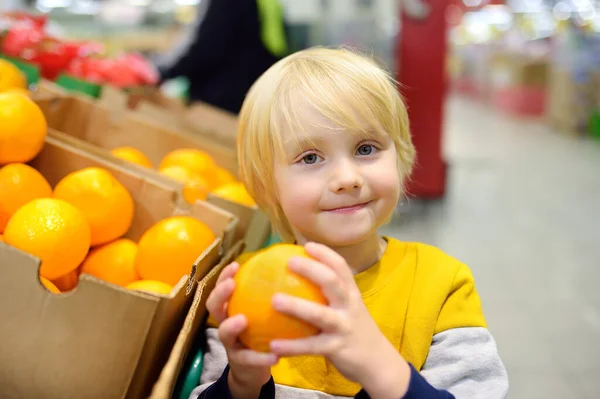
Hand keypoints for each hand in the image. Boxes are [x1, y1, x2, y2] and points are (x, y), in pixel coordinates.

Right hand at [206, 262, 277, 397]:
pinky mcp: (240, 363)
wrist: (254, 369)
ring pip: (223, 332)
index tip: (236, 265)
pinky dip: (261, 357)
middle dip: (220, 294)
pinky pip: (249, 359)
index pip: (222, 288)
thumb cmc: (261, 334)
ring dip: (231, 325)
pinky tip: (275, 355)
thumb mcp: (264, 315)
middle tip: (232, 284)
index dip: (225, 276)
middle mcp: (226, 323)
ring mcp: (230, 343)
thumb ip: (273, 297)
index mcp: (232, 309)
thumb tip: (292, 272)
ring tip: (243, 320)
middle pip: (214, 306)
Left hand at [269, 242, 410, 397]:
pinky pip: (311, 346)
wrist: (377, 362)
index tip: (307, 245)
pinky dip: (291, 346)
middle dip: (311, 269)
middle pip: (332, 282)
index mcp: (351, 294)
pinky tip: (272, 344)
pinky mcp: (336, 348)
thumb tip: (300, 277)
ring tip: (274, 300)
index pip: (341, 267)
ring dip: (295, 306)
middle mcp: (349, 306)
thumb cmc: (355, 330)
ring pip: (319, 314)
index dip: (325, 254)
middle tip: (289, 262)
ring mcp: (344, 327)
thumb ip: (331, 294)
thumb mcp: (349, 307)